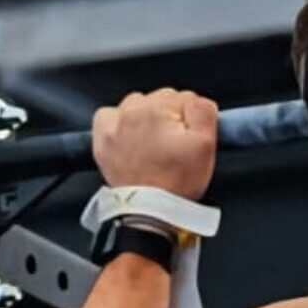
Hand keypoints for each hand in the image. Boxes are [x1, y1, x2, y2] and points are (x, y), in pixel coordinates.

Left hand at [92, 89, 218, 200]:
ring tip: (155, 143)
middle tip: (175, 144)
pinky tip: (131, 138)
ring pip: (136, 105)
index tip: (191, 136)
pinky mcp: (102, 139)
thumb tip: (197, 100)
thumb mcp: (206, 145)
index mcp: (157, 109)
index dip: (192, 118)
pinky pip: (110, 116)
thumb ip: (204, 111)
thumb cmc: (176, 182)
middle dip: (170, 117)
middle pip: (160, 99)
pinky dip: (120, 122)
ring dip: (146, 118)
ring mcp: (113, 125)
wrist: (149, 210)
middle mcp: (131, 112)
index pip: (184, 97)